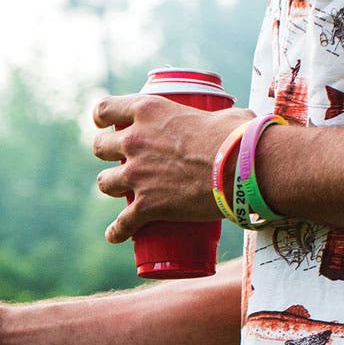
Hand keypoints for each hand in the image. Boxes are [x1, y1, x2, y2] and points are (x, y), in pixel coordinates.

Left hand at [90, 94, 252, 243]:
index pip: (105, 109)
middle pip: (99, 147)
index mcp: (148, 110)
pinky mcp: (146, 205)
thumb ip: (215, 118)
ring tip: (123, 192)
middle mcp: (134, 140)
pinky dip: (117, 231)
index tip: (105, 126)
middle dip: (107, 154)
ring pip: (104, 183)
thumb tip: (227, 126)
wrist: (243, 170)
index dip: (101, 118)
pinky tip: (115, 235)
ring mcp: (136, 174)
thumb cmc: (239, 137)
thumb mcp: (220, 115)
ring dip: (112, 187)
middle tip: (123, 160)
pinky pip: (121, 223)